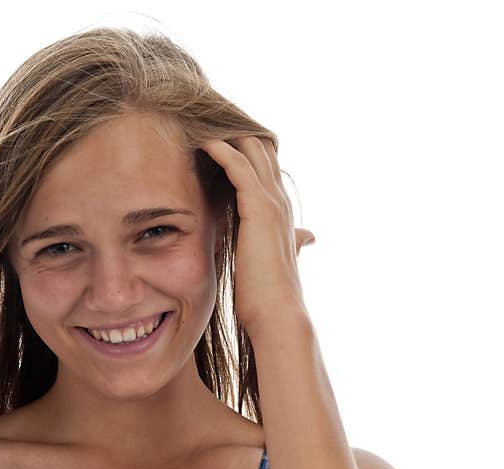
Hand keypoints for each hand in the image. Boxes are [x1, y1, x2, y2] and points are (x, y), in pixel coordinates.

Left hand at [200, 136, 314, 329]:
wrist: (277, 313)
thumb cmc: (267, 295)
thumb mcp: (274, 261)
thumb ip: (284, 244)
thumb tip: (303, 238)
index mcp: (280, 213)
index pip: (266, 168)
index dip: (246, 150)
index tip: (219, 136)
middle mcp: (279, 202)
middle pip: (261, 151)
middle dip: (235, 133)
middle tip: (206, 120)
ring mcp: (271, 203)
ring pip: (252, 152)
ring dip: (227, 134)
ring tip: (200, 122)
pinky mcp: (258, 208)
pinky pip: (239, 167)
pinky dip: (222, 151)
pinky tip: (203, 142)